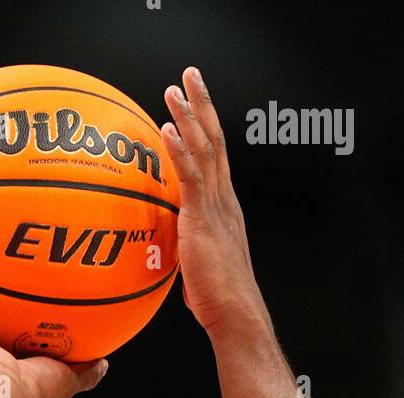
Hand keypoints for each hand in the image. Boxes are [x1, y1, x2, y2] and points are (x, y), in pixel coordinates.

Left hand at [160, 68, 273, 339]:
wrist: (236, 315)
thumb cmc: (218, 302)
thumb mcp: (199, 267)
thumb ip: (186, 249)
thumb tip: (168, 252)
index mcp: (225, 209)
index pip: (216, 158)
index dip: (206, 128)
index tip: (194, 105)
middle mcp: (225, 201)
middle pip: (214, 141)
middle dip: (202, 106)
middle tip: (189, 76)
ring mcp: (216, 208)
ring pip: (204, 151)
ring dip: (188, 117)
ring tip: (174, 90)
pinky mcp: (203, 221)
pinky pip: (190, 177)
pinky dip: (179, 151)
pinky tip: (167, 130)